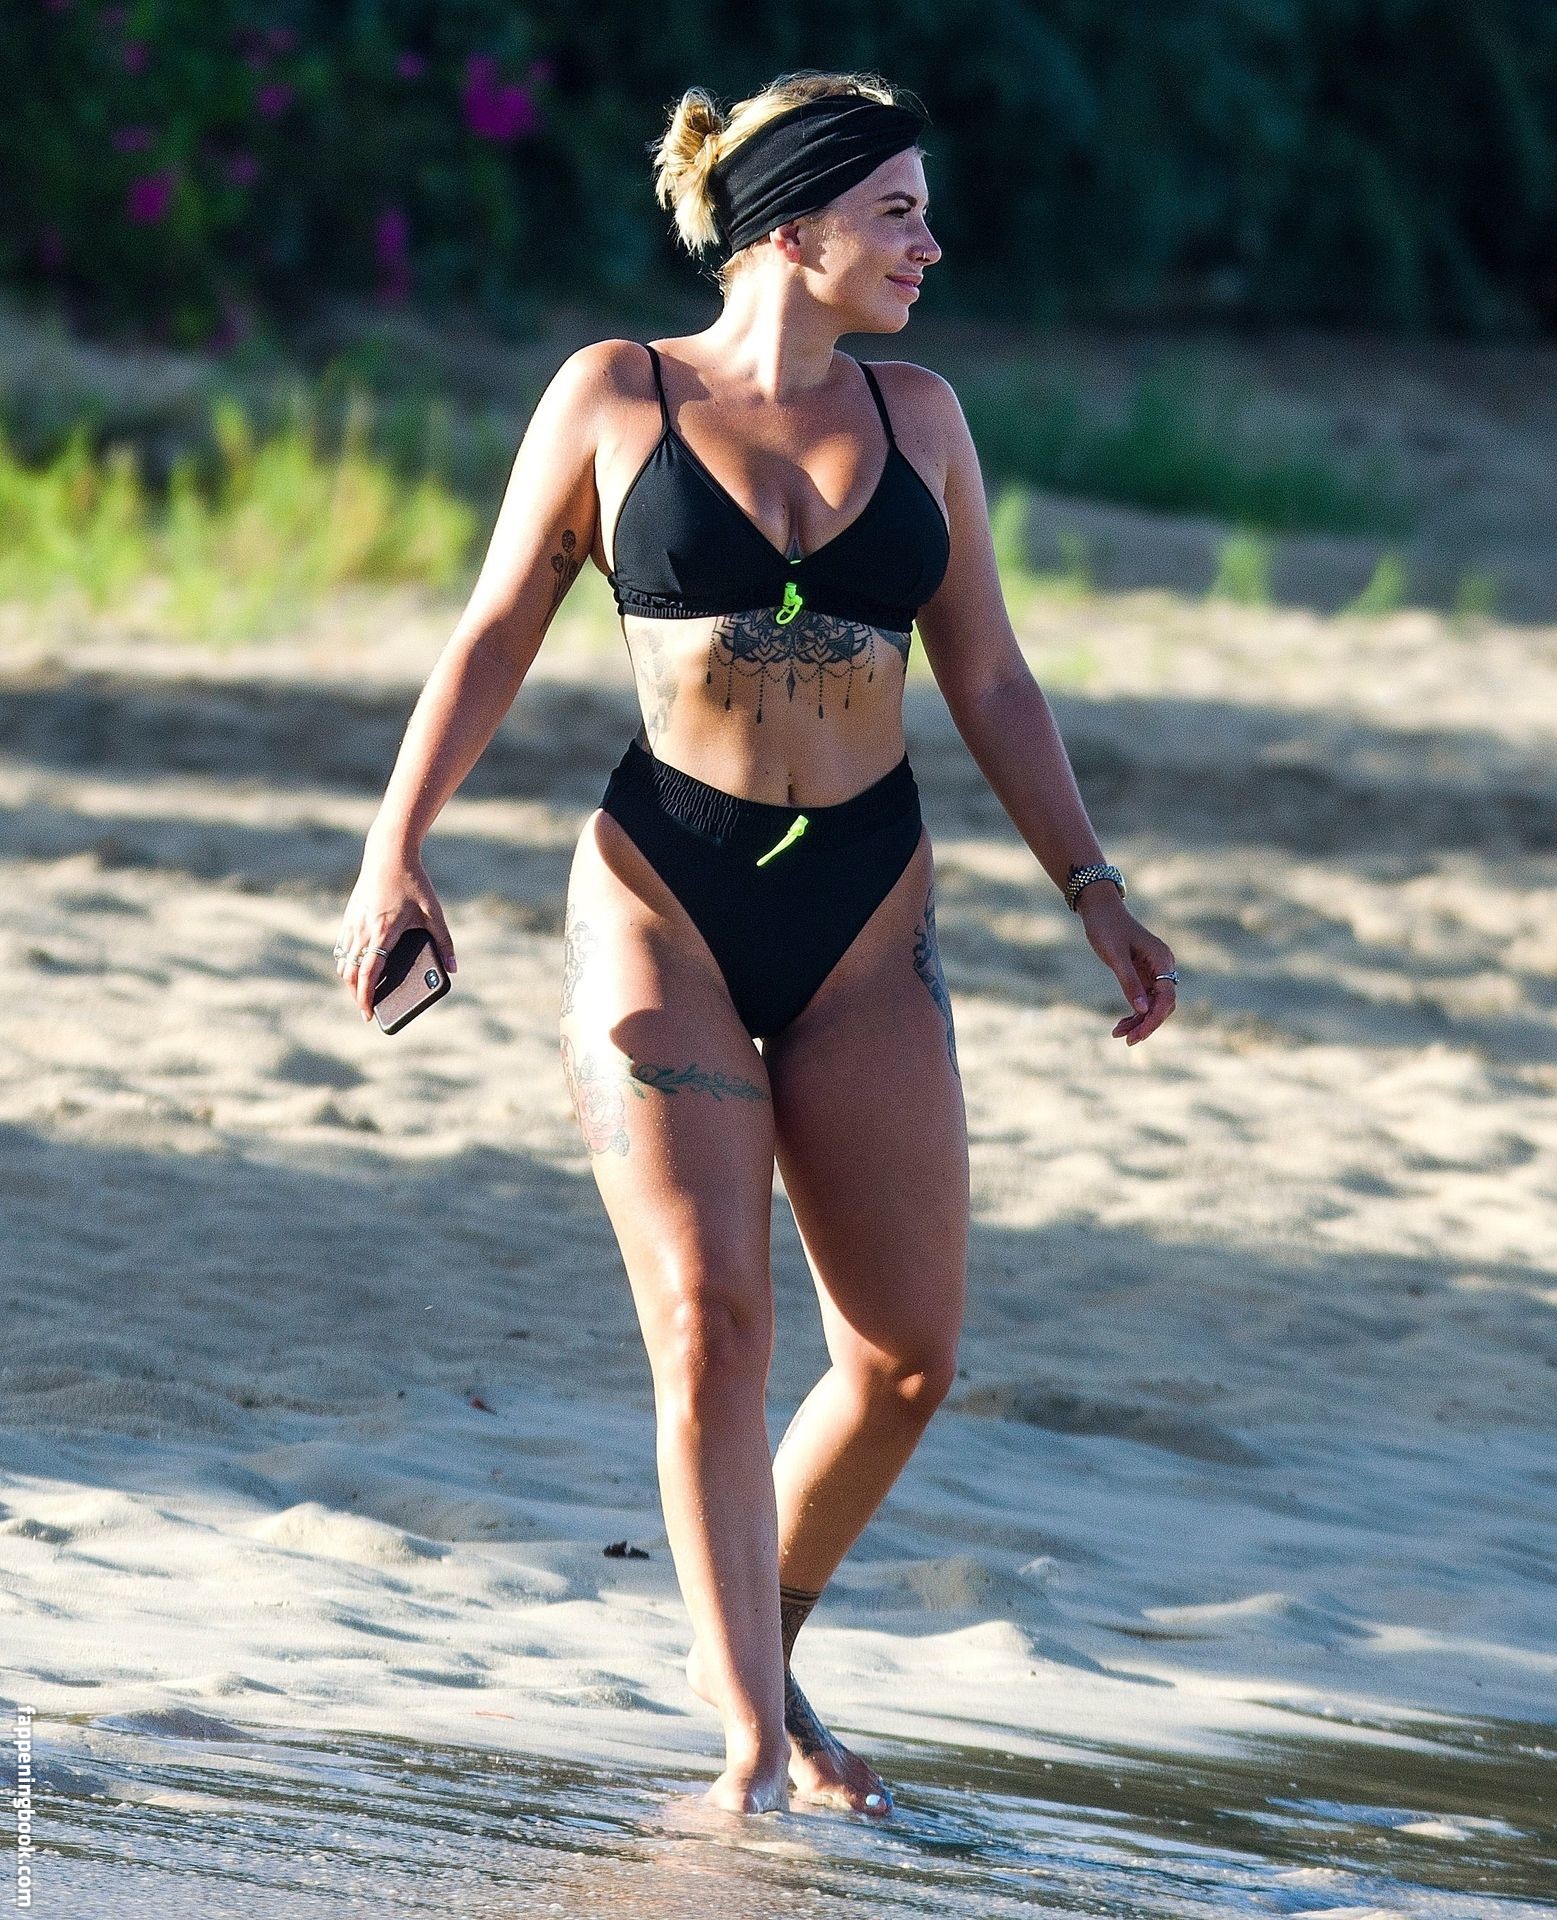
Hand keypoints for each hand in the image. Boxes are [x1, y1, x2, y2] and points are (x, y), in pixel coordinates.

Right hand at [333, 843, 456, 1023]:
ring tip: (362, 992)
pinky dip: (347, 962)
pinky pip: (342, 947)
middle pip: (351, 972)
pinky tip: (358, 968)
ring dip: (350, 980)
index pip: (369, 972)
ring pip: (343, 961)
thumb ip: (444, 941)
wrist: (388, 853)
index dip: (366, 995)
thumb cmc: (413, 882)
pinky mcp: (349, 916)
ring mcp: (353, 923)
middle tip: (367, 1009)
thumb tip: (453, 968)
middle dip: (356, 994)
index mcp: (384, 931)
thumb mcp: (433, 912)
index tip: (368, 1012)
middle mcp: (363, 930)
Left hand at [1076, 888, 1176, 1045]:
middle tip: (1127, 1040)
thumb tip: (1143, 1010)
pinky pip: (1144, 998)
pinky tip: (1121, 1024)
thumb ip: (1129, 982)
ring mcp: (1154, 971)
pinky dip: (1134, 1012)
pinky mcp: (1143, 974)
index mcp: (1162, 960)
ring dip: (1139, 1021)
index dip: (1154, 1018)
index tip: (1138, 1034)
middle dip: (1147, 1023)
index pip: (1167, 997)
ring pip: (1153, 1004)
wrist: (1099, 909)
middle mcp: (1163, 966)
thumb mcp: (1115, 956)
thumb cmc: (1107, 927)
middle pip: (1163, 1004)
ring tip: (1118, 1034)